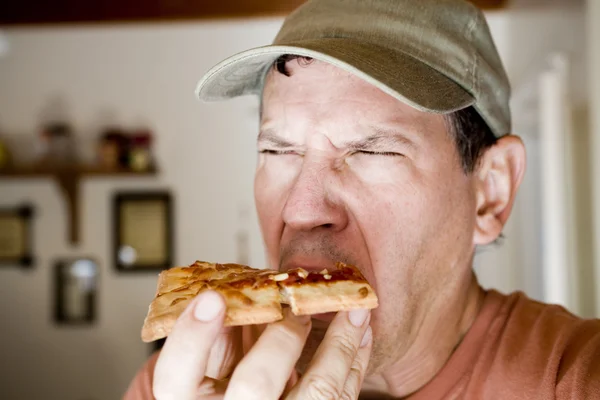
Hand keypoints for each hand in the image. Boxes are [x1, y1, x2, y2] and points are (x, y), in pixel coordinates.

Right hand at [152, 290, 372, 399]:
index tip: (212, 297)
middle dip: (282, 339)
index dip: (190, 337)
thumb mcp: (202, 371)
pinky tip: (360, 336)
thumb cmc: (223, 390)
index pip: (174, 374)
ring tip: (355, 312)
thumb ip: (212, 339)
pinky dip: (355, 364)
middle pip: (256, 385)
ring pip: (316, 394)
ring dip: (340, 346)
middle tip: (297, 307)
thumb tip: (236, 291)